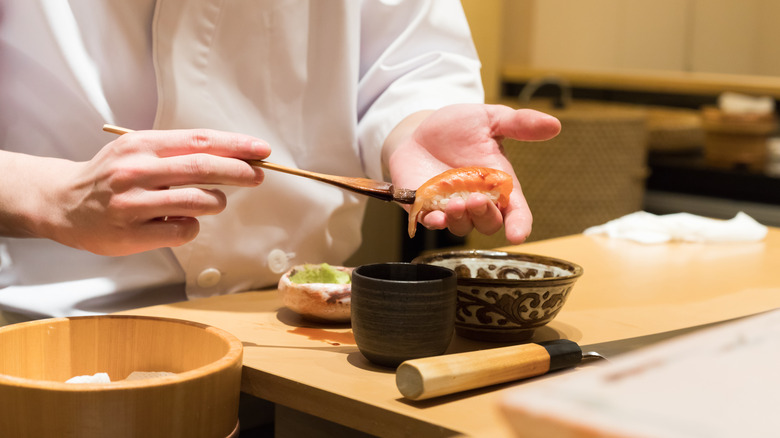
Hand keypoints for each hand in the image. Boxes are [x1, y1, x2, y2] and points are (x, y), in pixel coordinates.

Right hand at [31, 129, 269, 255]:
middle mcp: (135, 171)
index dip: (235, 145)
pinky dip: (193, 226)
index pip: (199, 140)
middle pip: (202, 168)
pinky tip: (181, 222)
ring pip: (197, 202)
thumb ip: (179, 153)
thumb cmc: (111, 176)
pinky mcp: (132, 234)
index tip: (261, 150)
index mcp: (141, 145)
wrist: (62, 203)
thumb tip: (233, 157)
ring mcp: (132, 203)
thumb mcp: (138, 152)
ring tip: (213, 201)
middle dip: (238, 171)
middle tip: (258, 175)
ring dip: (216, 202)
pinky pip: (183, 230)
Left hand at [386, 103, 560, 242]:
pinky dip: (434, 223)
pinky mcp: (425, 208)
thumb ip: (519, 123)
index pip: (516, 212)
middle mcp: (477, 201)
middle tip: (476, 199)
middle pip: (489, 224)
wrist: (419, 130)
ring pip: (462, 226)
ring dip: (461, 219)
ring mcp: (451, 208)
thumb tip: (553, 124)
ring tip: (455, 203)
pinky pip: (431, 223)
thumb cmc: (458, 128)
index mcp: (498, 184)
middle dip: (486, 216)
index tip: (518, 234)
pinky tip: (435, 217)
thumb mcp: (489, 119)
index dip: (519, 224)